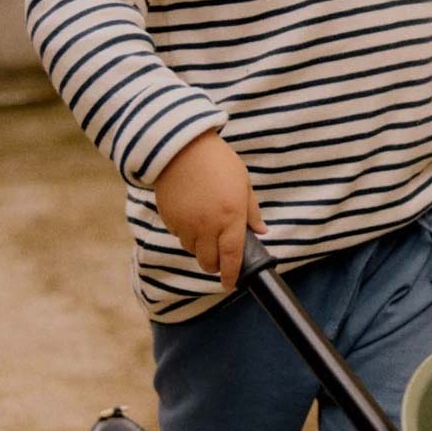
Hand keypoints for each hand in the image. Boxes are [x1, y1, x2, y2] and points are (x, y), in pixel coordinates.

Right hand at [153, 129, 266, 290]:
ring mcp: (186, 224)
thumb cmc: (218, 161)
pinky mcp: (170, 219)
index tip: (230, 284)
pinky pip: (179, 236)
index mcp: (231, 217)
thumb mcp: (243, 182)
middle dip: (215, 265)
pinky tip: (191, 216)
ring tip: (206, 230)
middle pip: (208, 262)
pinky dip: (186, 234)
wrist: (181, 146)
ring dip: (200, 248)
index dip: (231, 275)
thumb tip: (261, 231)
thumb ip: (252, 211)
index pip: (232, 257)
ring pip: (192, 250)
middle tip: (220, 258)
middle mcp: (208, 226)